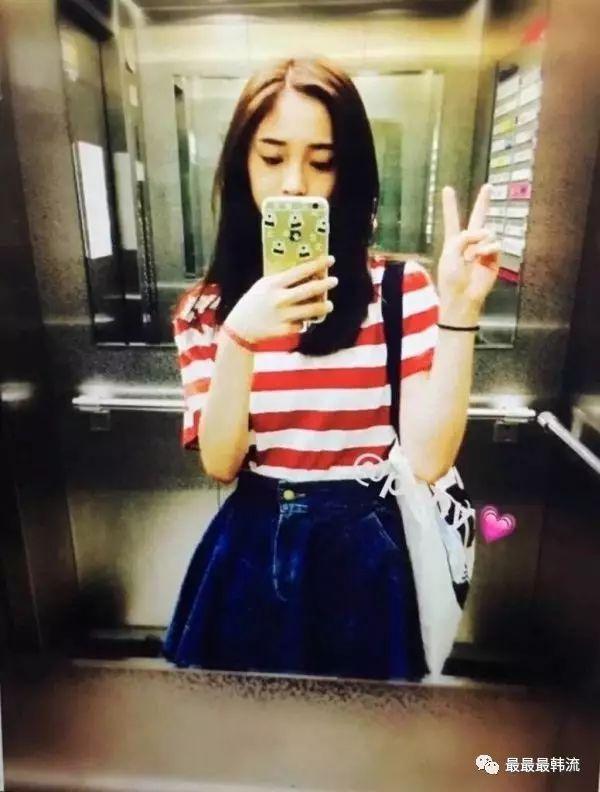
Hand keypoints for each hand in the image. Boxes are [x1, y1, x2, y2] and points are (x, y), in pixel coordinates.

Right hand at [225, 255, 336, 342]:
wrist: (240, 327)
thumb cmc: (253, 302)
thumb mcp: (263, 285)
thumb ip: (281, 280)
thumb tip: (305, 273)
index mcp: (273, 284)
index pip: (300, 271)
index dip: (317, 265)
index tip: (330, 259)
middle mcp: (279, 299)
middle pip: (309, 290)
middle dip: (325, 284)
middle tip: (334, 280)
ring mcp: (283, 315)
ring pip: (311, 310)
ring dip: (323, 307)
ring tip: (329, 304)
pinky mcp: (284, 330)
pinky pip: (302, 324)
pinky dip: (304, 321)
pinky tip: (303, 320)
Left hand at [438, 184, 500, 319]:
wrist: (462, 297)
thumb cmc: (451, 279)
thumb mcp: (450, 254)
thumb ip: (464, 237)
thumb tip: (485, 234)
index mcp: (454, 242)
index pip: (452, 220)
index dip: (450, 205)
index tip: (447, 188)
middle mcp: (469, 243)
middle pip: (477, 218)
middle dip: (483, 203)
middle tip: (488, 187)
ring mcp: (482, 250)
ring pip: (486, 232)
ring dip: (480, 240)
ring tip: (473, 256)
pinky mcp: (493, 259)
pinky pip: (494, 244)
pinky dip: (488, 248)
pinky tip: (480, 257)